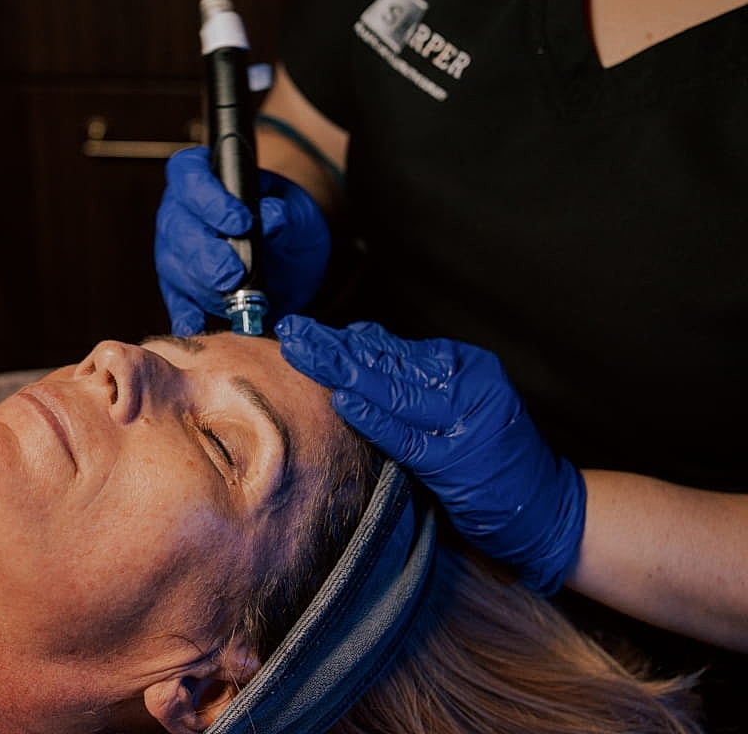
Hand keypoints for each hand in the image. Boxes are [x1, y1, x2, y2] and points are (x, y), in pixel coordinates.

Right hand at [154, 146, 330, 335]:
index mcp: (205, 176)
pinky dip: (188, 315)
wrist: (290, 260)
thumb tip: (271, 217)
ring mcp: (174, 249)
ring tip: (234, 301)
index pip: (190, 175)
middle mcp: (181, 210)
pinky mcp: (178, 285)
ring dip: (203, 286)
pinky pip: (176, 300)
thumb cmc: (288, 224)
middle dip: (205, 255)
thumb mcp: (298, 213)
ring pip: (173, 267)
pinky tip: (198, 325)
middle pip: (177, 228)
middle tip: (233, 274)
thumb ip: (286, 214)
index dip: (208, 198)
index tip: (240, 222)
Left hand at [276, 315, 585, 593]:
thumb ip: (416, 379)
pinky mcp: (455, 462)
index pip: (395, 348)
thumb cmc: (497, 459)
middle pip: (387, 362)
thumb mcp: (461, 405)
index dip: (347, 339)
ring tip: (302, 352)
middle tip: (292, 330)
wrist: (548, 510)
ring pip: (391, 389)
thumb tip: (360, 347)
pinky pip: (405, 436)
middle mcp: (467, 387)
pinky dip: (373, 418)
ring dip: (341, 370)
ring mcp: (462, 424)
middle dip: (334, 347)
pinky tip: (344, 400)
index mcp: (468, 367)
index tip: (309, 329)